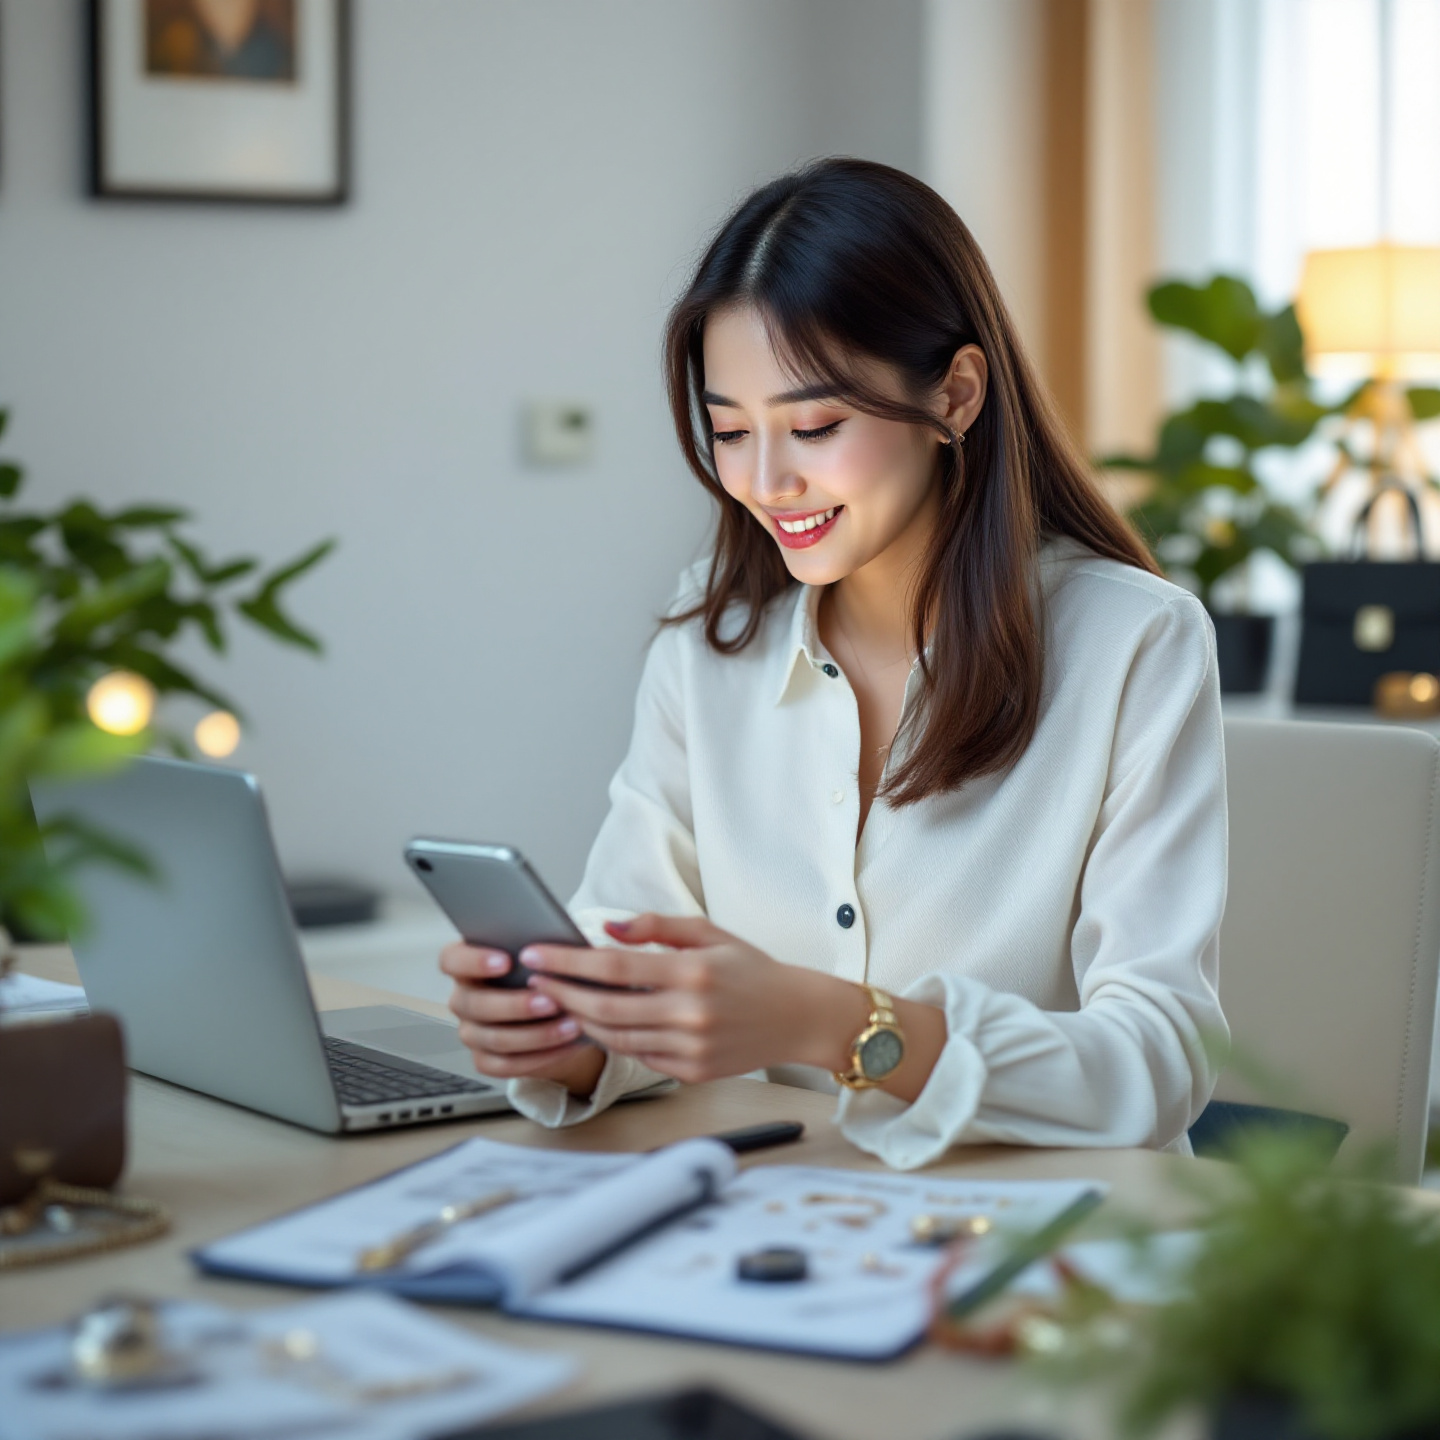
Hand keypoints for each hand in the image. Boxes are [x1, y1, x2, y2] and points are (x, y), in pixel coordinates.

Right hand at [441, 943, 605, 1094]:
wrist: (557, 1012)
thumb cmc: (545, 974)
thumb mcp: (541, 955)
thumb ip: (536, 949)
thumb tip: (552, 950)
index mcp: (467, 965)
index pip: (451, 960)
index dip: (473, 961)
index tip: (506, 960)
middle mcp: (463, 999)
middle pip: (475, 1004)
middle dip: (516, 1005)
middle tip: (550, 1001)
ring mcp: (471, 1032)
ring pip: (495, 1039)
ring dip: (537, 1034)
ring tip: (570, 1025)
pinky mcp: (485, 1060)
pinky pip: (506, 1065)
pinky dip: (541, 1056)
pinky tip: (567, 1045)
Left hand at [518, 914, 855, 1083]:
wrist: (798, 1017)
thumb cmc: (753, 970)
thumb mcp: (711, 933)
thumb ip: (658, 927)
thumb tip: (608, 928)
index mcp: (693, 972)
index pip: (614, 966)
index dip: (568, 961)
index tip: (536, 954)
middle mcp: (690, 1013)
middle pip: (606, 1008)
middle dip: (562, 994)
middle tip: (534, 982)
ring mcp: (691, 1048)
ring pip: (617, 1038)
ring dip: (581, 1021)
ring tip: (557, 1002)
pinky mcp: (692, 1072)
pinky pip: (640, 1056)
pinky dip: (614, 1040)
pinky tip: (596, 1024)